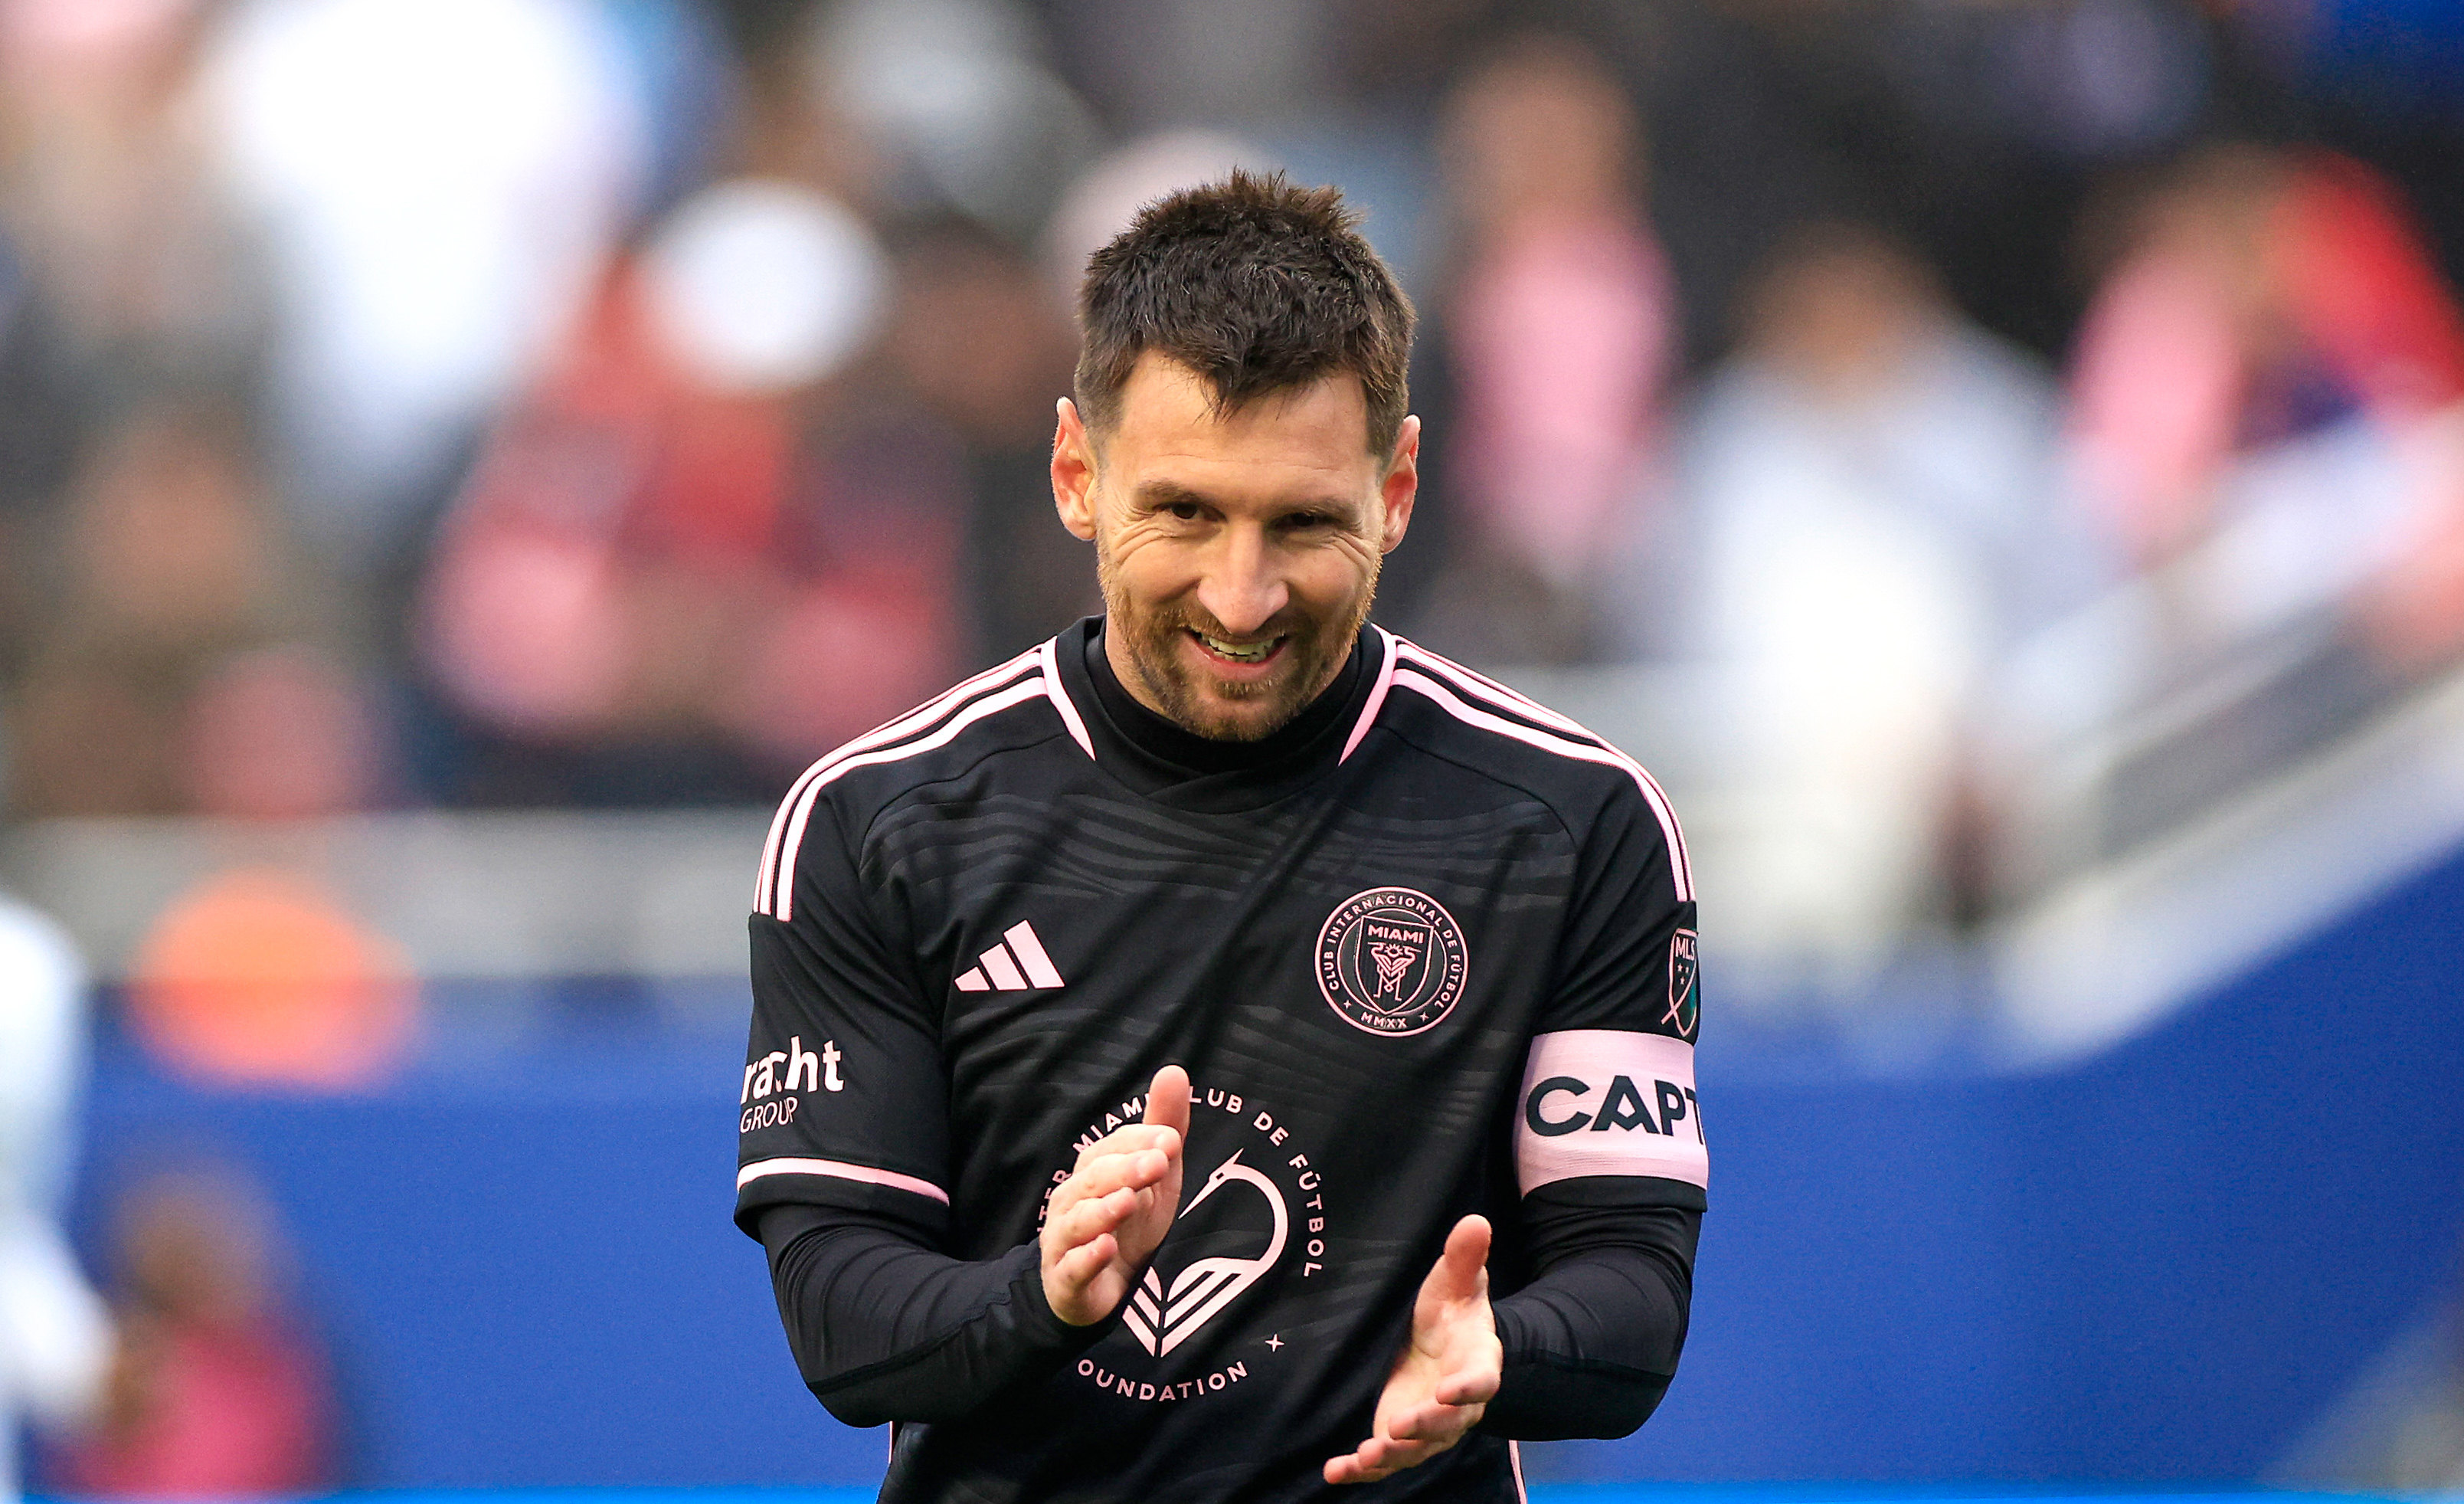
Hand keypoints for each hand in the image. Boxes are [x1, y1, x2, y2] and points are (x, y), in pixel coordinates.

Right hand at [1040, 1065, 1189, 1324]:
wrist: (1102, 1290)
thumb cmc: (1130, 1224)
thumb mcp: (1154, 1177)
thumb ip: (1162, 1127)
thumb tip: (1174, 1071)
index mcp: (1093, 1172)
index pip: (1111, 1150)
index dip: (1138, 1143)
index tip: (1170, 1140)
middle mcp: (1073, 1202)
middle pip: (1093, 1180)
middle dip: (1124, 1170)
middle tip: (1157, 1163)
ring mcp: (1065, 1242)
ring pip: (1077, 1221)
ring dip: (1102, 1210)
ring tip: (1128, 1201)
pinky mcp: (1066, 1281)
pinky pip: (1072, 1268)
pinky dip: (1087, 1258)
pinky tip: (1105, 1248)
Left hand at [1324, 1215, 1502, 1484]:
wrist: (1441, 1343)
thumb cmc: (1449, 1310)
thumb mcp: (1454, 1281)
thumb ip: (1463, 1258)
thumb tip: (1475, 1221)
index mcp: (1475, 1363)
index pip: (1480, 1380)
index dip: (1467, 1388)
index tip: (1449, 1389)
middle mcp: (1455, 1404)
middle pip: (1446, 1424)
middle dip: (1424, 1427)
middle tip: (1398, 1425)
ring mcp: (1426, 1425)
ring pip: (1415, 1450)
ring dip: (1391, 1456)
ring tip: (1366, 1457)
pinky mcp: (1396, 1436)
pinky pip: (1382, 1461)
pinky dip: (1359, 1471)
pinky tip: (1335, 1472)